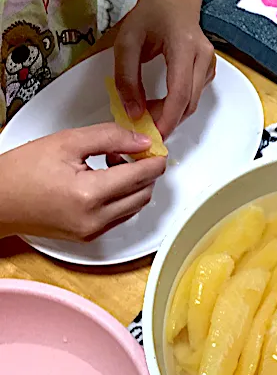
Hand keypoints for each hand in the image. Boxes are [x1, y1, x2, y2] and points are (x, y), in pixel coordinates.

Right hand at [0, 124, 165, 240]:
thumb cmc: (22, 172)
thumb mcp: (67, 141)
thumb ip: (110, 137)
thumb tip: (142, 140)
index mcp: (89, 194)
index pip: (140, 176)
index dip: (154, 160)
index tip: (157, 149)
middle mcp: (95, 219)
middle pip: (143, 194)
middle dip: (145, 172)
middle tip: (133, 151)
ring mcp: (92, 231)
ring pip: (134, 207)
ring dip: (134, 186)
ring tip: (114, 163)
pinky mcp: (88, 237)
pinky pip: (119, 217)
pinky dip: (121, 198)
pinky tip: (105, 181)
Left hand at [114, 0, 215, 138]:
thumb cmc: (152, 12)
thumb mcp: (127, 41)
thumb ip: (126, 78)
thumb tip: (133, 112)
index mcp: (184, 47)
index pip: (179, 94)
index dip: (167, 119)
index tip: (154, 134)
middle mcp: (203, 57)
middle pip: (189, 103)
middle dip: (168, 120)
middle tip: (145, 126)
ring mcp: (210, 63)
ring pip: (193, 101)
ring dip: (173, 114)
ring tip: (150, 113)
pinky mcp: (209, 69)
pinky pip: (195, 95)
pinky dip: (179, 105)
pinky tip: (162, 102)